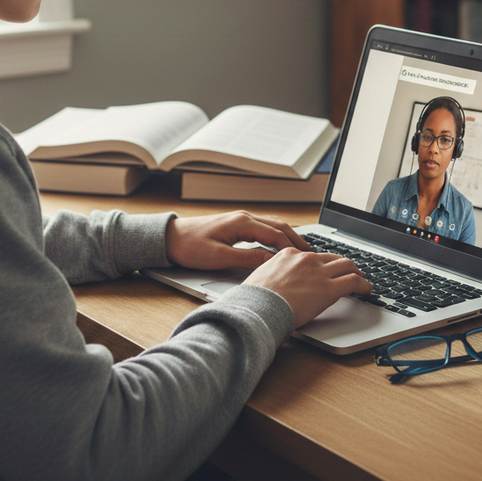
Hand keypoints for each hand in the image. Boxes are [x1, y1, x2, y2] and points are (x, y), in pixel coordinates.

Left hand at [165, 211, 309, 270]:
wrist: (169, 238)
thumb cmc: (190, 247)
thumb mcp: (219, 258)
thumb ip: (247, 259)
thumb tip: (271, 262)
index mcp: (242, 223)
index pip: (276, 234)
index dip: (293, 247)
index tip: (307, 258)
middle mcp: (244, 217)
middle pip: (278, 226)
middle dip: (296, 239)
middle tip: (312, 253)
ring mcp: (240, 220)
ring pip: (272, 225)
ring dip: (287, 236)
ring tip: (301, 249)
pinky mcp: (235, 225)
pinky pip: (262, 228)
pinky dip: (276, 235)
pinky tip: (279, 244)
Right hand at [244, 248, 371, 327]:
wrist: (258, 308)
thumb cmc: (255, 299)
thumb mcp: (260, 276)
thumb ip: (272, 274)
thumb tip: (272, 281)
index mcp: (289, 254)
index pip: (312, 256)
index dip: (322, 263)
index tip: (325, 269)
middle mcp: (306, 259)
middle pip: (332, 257)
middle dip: (342, 264)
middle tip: (349, 271)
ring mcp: (319, 272)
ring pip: (346, 265)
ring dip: (355, 272)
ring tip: (361, 279)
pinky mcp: (329, 288)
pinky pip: (353, 282)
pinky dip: (364, 285)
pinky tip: (367, 289)